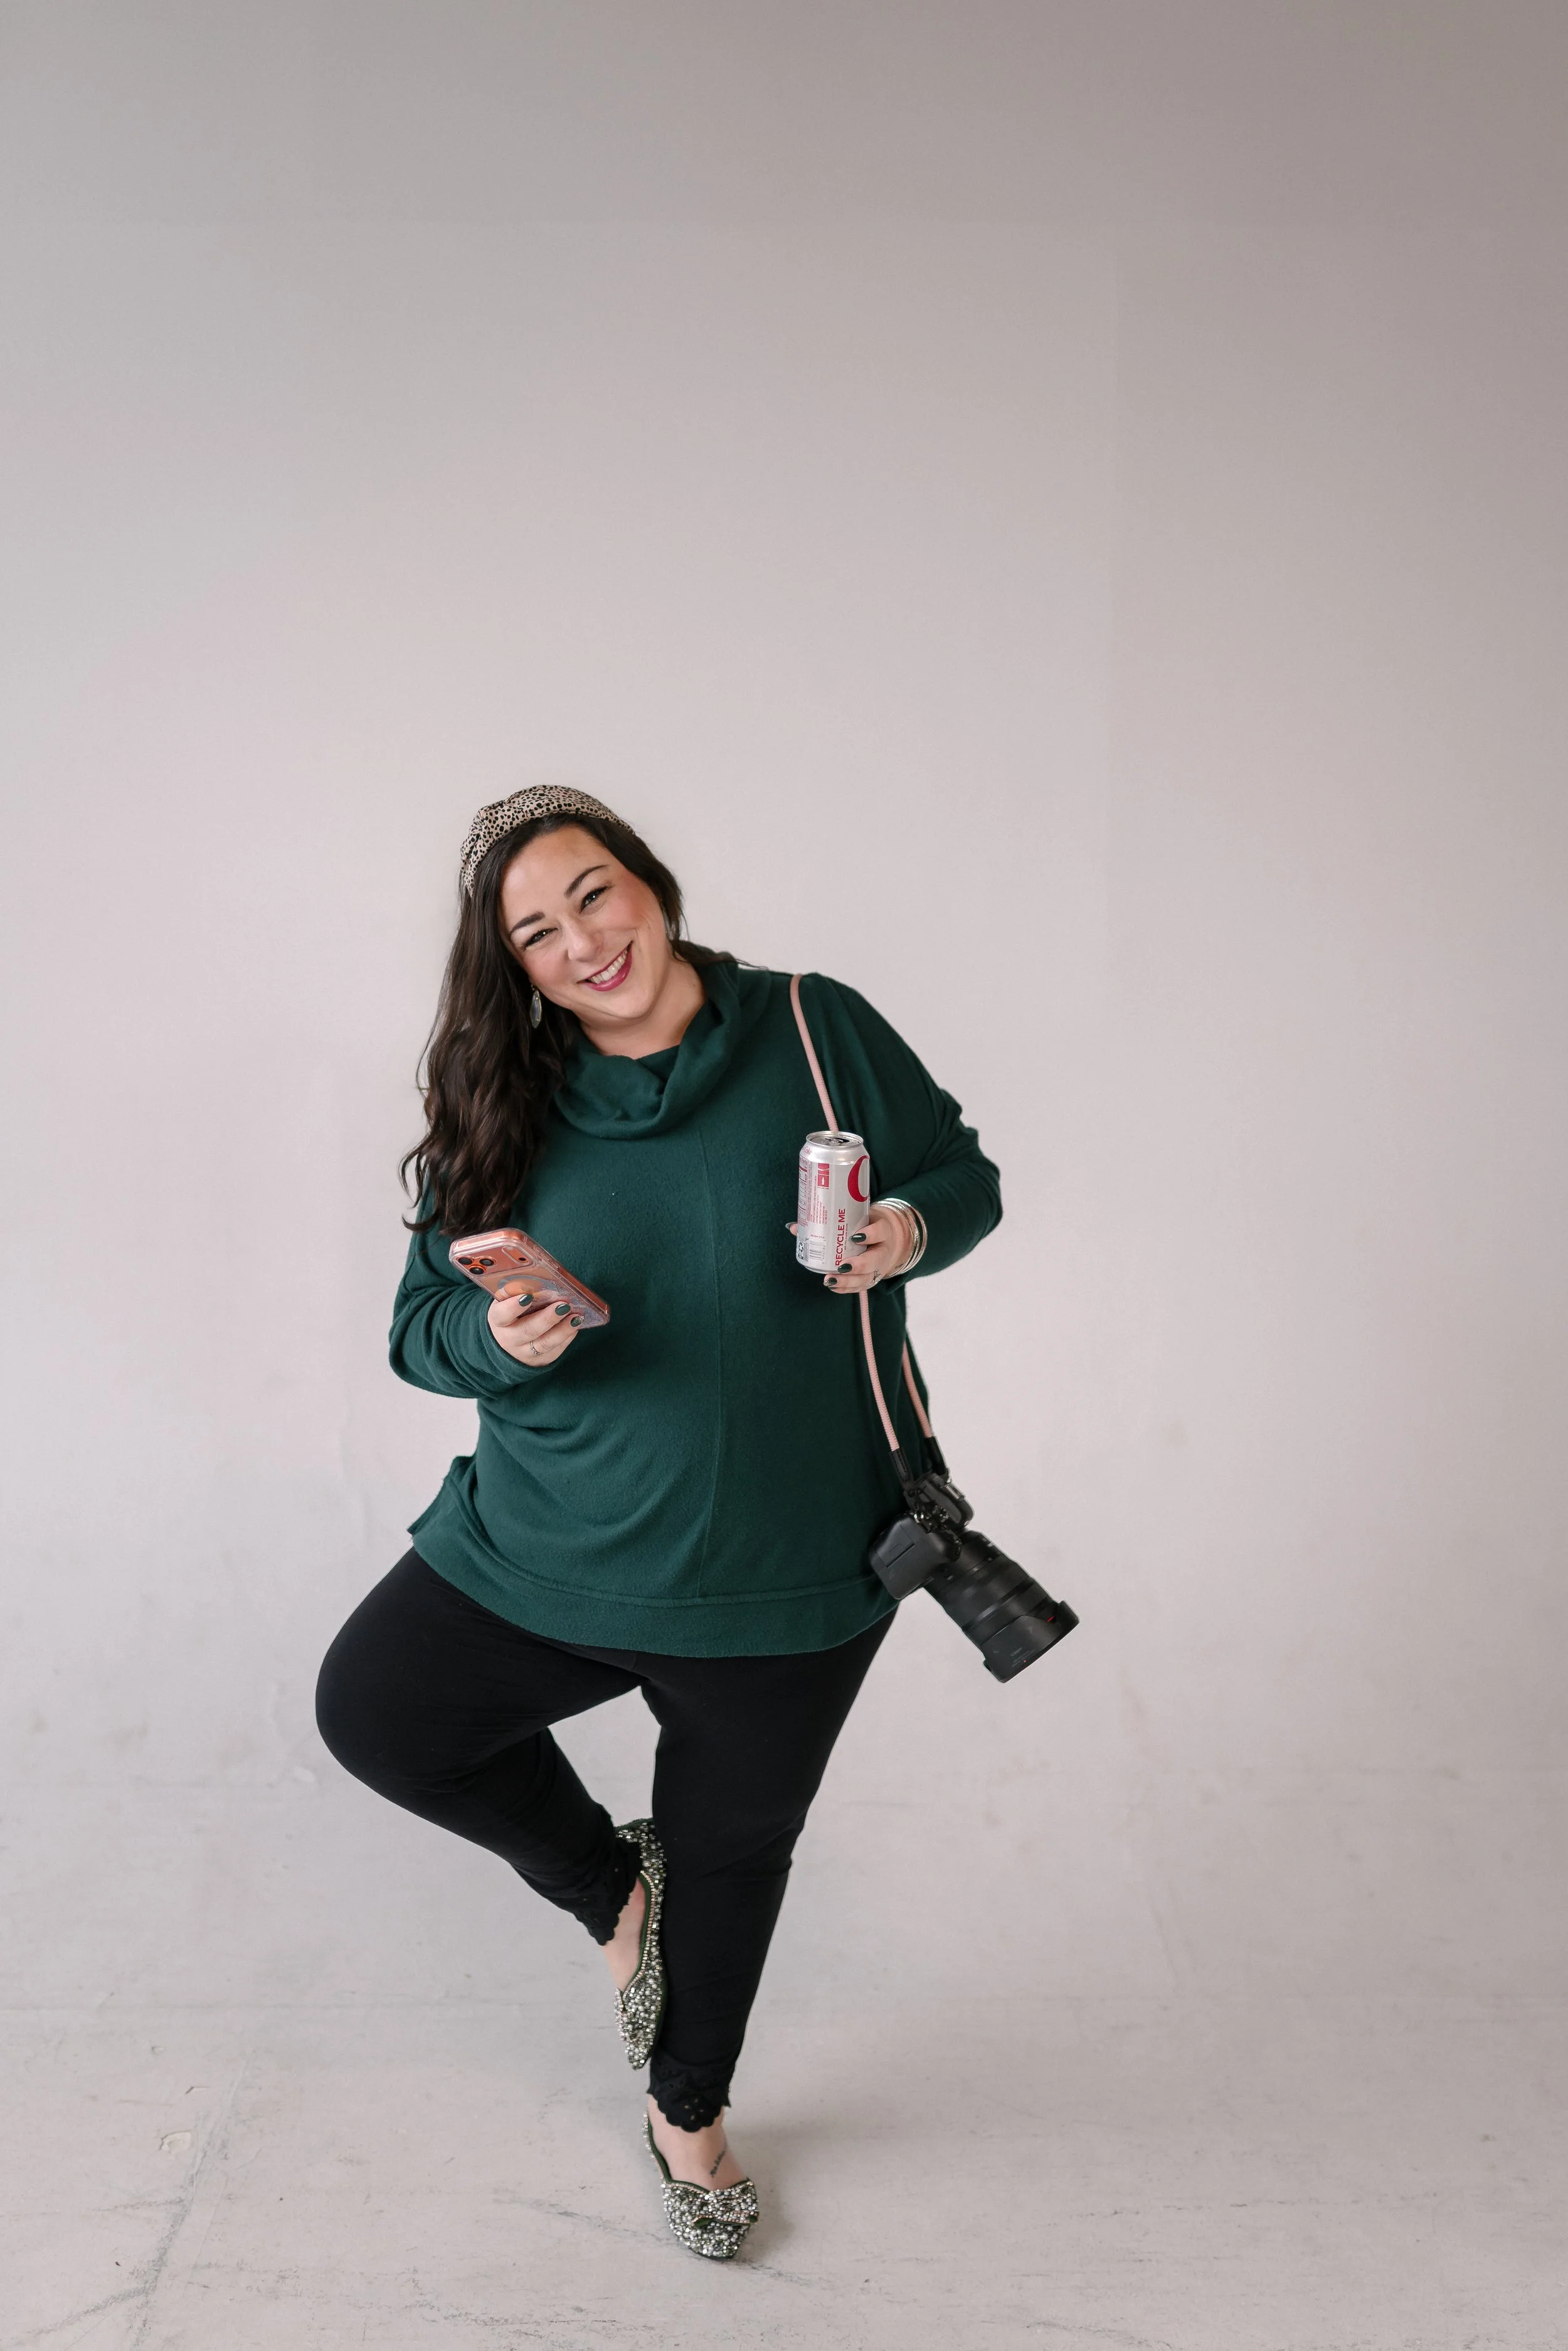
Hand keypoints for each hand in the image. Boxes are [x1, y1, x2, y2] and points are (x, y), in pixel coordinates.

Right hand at [487, 1286, 583, 1365]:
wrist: (508, 1343)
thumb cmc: (512, 1315)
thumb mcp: (507, 1303)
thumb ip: (519, 1292)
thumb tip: (544, 1282)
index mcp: (498, 1321)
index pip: (502, 1315)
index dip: (513, 1306)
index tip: (528, 1296)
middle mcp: (509, 1339)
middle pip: (528, 1330)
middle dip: (547, 1318)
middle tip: (563, 1306)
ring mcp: (524, 1352)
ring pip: (545, 1343)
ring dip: (562, 1329)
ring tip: (576, 1317)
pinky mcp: (540, 1360)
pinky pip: (556, 1349)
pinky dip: (567, 1336)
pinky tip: (575, 1325)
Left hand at [786, 1202, 915, 1295]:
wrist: (891, 1238)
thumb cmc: (867, 1225)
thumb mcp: (858, 1217)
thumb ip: (831, 1220)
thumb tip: (793, 1227)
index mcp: (884, 1230)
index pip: (880, 1232)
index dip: (870, 1235)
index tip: (854, 1236)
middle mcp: (884, 1250)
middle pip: (874, 1261)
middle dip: (858, 1265)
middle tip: (841, 1266)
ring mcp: (879, 1267)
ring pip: (867, 1278)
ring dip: (848, 1281)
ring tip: (829, 1280)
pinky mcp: (873, 1278)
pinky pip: (861, 1286)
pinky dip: (846, 1288)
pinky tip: (832, 1286)